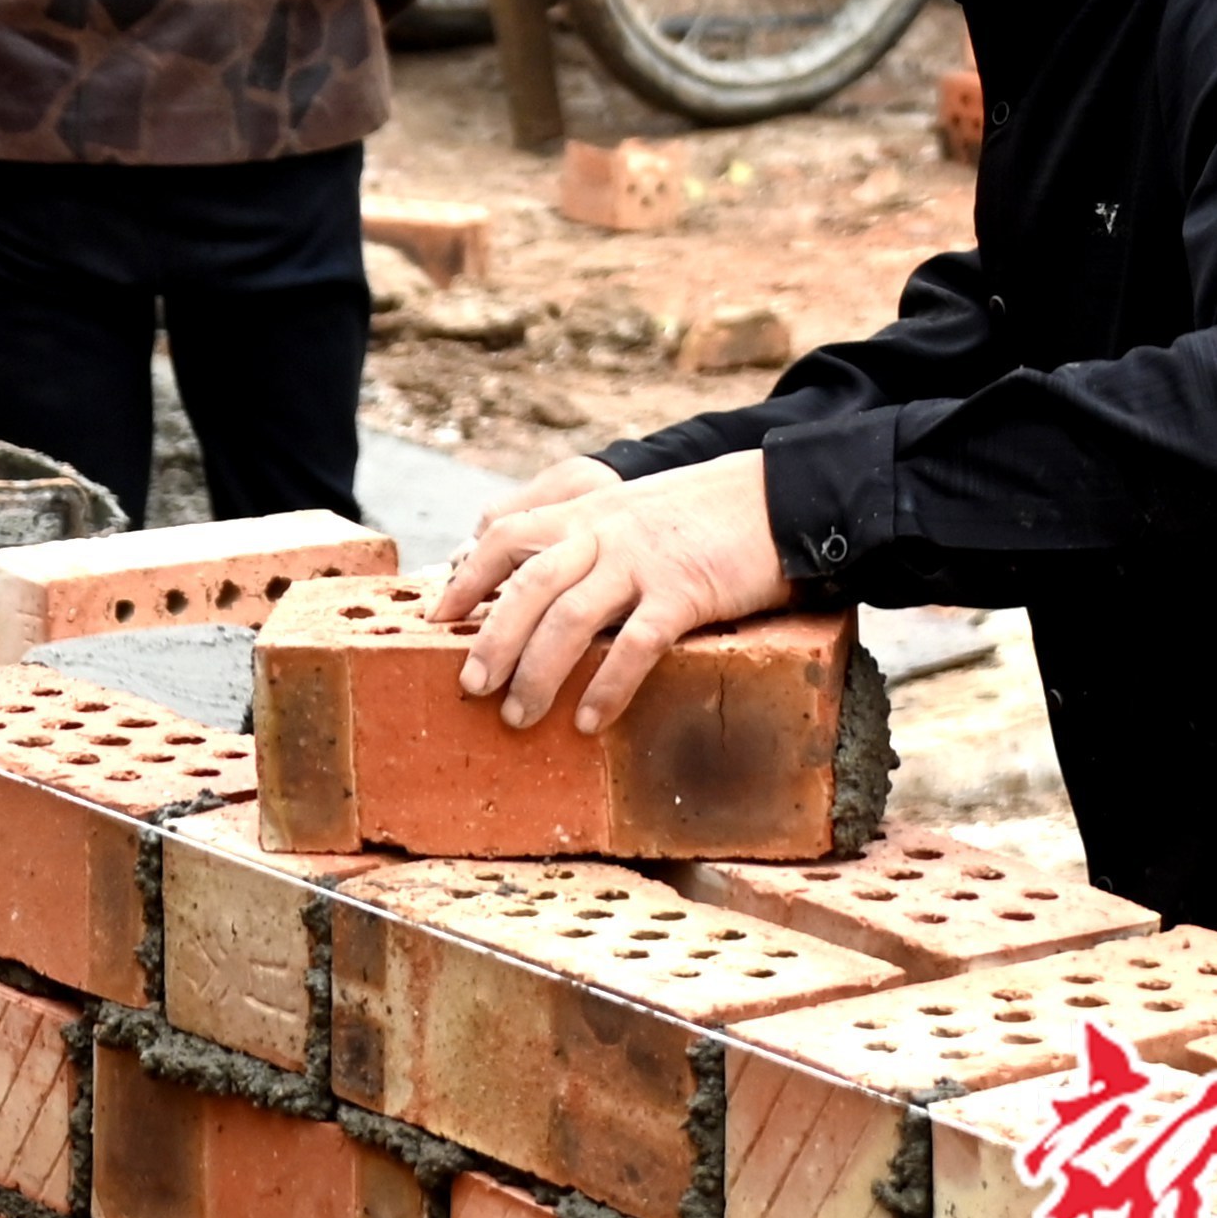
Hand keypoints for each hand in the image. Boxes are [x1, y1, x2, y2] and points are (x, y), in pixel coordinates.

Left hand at [426, 449, 795, 732]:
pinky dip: (607, 686)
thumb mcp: (629, 509)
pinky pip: (635, 645)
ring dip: (538, 673)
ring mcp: (642, 561)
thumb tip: (537, 582)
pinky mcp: (685, 591)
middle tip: (469, 687)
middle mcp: (604, 533)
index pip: (505, 536)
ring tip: (518, 717)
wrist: (778, 497)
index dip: (467, 578)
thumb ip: (584, 535)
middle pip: (527, 585)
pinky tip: (590, 720)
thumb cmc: (702, 515)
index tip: (438, 619)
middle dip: (491, 639)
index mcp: (585, 512)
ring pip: (569, 617)